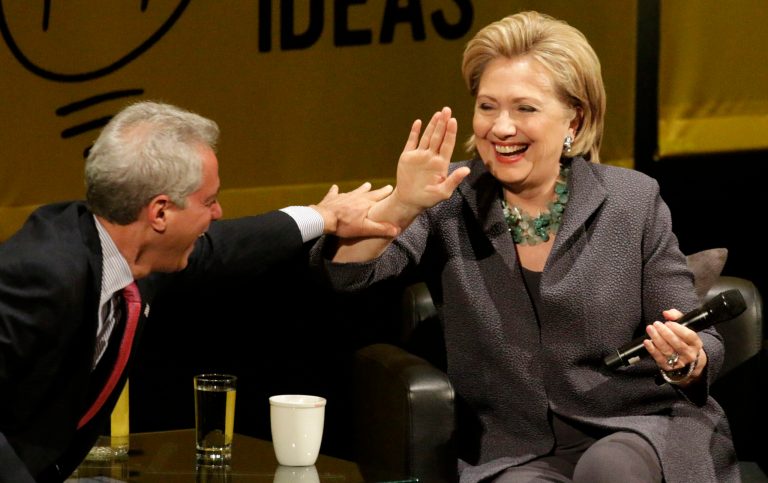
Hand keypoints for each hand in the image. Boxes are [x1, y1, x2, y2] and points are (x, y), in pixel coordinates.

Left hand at [311, 182, 398, 237]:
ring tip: (367, 184)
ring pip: (355, 191)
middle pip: (370, 193)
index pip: (380, 198)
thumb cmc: (344, 225)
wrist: (324, 219)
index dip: (387, 195)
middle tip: (387, 187)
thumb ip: (381, 228)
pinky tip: (335, 187)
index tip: (394, 190)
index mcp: (365, 204)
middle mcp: (357, 197)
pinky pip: (334, 193)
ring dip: (362, 188)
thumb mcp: (365, 229)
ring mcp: (344, 196)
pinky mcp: (332, 198)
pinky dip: (335, 190)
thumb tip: (397, 229)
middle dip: (379, 191)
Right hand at [379, 107, 469, 223]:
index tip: (453, 120)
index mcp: (441, 163)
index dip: (450, 132)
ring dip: (432, 125)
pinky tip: (418, 122)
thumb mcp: (443, 192)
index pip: (447, 144)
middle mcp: (432, 156)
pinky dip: (414, 132)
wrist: (409, 201)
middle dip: (443, 123)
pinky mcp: (408, 156)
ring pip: (427, 136)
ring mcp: (420, 155)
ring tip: (438, 114)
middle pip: (438, 137)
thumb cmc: (428, 199)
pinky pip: (412, 142)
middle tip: (447, 110)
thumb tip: (467, 170)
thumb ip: (454, 180)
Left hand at [642, 309, 707, 383]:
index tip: (668, 322)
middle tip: (656, 324)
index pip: (690, 336)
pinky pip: (659, 358)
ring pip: (667, 350)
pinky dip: (652, 350)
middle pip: (677, 344)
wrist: (685, 359)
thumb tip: (667, 313)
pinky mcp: (669, 367)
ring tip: (650, 329)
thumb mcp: (684, 327)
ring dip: (657, 339)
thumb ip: (677, 317)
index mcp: (696, 344)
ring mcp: (679, 362)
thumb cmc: (683, 339)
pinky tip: (647, 342)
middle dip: (665, 333)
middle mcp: (690, 354)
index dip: (679, 329)